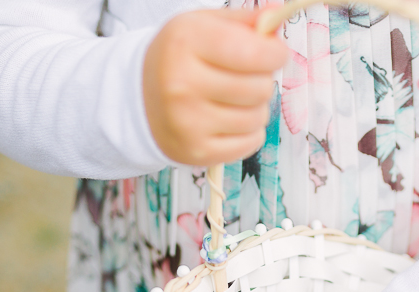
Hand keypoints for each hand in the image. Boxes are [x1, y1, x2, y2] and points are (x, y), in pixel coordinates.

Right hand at [143, 9, 289, 165]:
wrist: (140, 98)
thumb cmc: (180, 58)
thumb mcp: (204, 25)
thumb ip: (245, 21)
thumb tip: (277, 14)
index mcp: (185, 43)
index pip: (253, 52)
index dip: (275, 53)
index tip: (274, 53)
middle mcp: (183, 84)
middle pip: (260, 88)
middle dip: (263, 80)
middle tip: (246, 77)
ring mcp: (188, 122)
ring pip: (258, 117)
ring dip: (256, 108)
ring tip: (235, 99)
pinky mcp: (197, 151)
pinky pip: (251, 143)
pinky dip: (250, 132)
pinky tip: (231, 120)